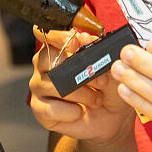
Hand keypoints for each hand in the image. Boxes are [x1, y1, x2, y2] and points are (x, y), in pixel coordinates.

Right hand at [29, 28, 137, 145]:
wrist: (111, 117)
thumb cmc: (109, 88)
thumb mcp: (110, 67)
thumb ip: (98, 51)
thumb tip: (85, 37)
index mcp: (59, 48)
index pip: (47, 34)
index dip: (57, 36)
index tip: (75, 43)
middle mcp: (44, 65)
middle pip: (47, 57)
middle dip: (78, 69)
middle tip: (100, 80)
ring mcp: (39, 86)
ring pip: (53, 84)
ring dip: (81, 93)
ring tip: (96, 99)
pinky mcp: (40, 109)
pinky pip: (51, 108)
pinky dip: (71, 111)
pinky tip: (80, 111)